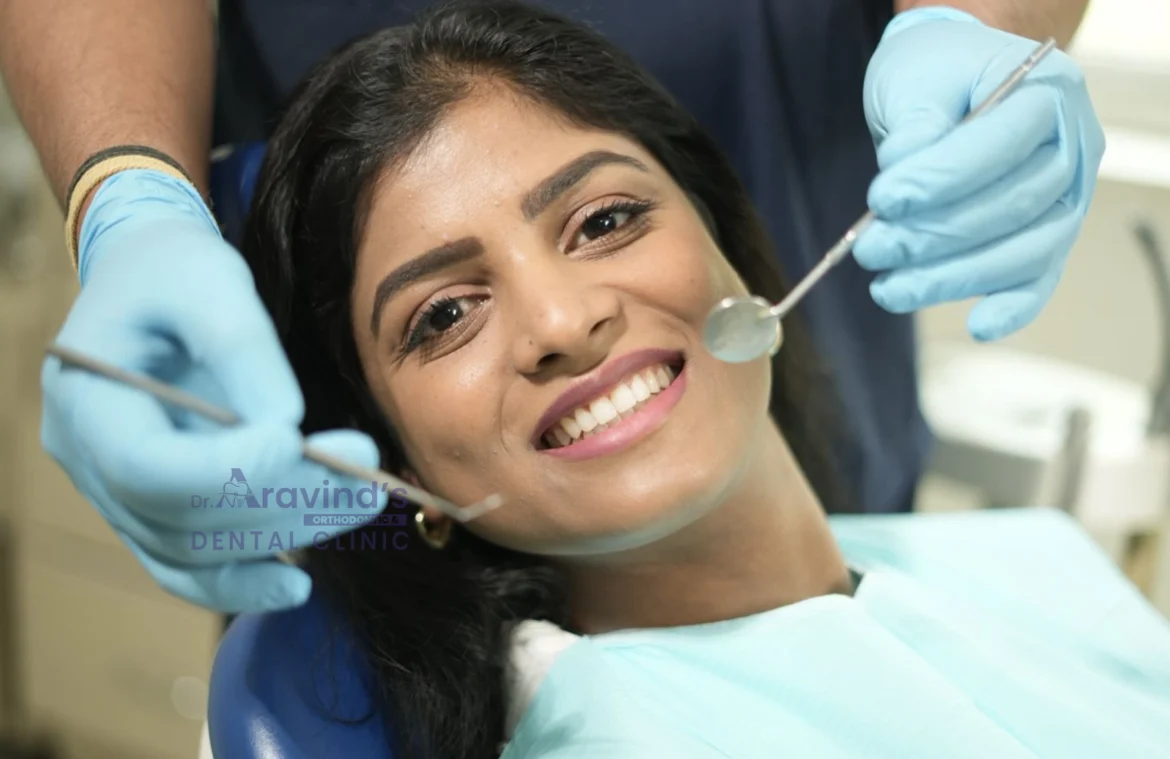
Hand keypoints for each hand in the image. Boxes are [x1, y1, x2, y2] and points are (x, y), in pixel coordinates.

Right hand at [42, 169, 387, 612]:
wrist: (150, 280)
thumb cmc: (175, 270)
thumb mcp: (208, 279)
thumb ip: (241, 344)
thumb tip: (286, 424)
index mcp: (87, 399)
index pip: (149, 465)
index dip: (227, 469)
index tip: (299, 440)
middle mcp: (89, 461)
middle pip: (182, 516)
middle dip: (282, 503)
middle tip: (365, 478)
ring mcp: (117, 494)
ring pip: (194, 550)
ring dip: (284, 536)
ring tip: (361, 503)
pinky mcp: (155, 508)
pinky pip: (190, 565)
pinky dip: (243, 581)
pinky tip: (298, 584)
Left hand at [855, 7, 1105, 339]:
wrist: (954, 81)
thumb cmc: (937, 75)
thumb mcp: (917, 80)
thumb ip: (914, 124)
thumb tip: (904, 169)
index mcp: (1046, 94)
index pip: (996, 147)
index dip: (938, 180)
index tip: (882, 200)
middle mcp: (1071, 149)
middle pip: (1010, 208)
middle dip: (932, 237)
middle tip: (870, 248)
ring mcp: (1065, 199)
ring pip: (1022, 253)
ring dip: (950, 279)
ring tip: (888, 288)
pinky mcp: (1047, 239)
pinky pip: (1038, 281)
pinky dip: (1011, 308)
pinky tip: (978, 326)